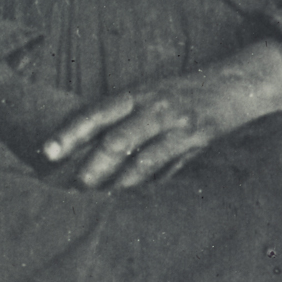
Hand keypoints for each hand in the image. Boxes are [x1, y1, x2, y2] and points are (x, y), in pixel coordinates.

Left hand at [40, 40, 281, 191]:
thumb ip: (121, 118)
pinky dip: (146, 183)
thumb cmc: (182, 94)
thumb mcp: (149, 96)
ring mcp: (175, 124)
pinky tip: (130, 195)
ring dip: (116, 181)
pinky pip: (166, 166)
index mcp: (136, 93)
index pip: (95, 112)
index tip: (46, 151)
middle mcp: (153, 105)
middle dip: (90, 165)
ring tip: (97, 197)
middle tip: (71, 186)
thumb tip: (81, 147)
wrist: (234, 84)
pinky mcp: (195, 140)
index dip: (70, 132)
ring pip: (140, 157)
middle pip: (115, 137)